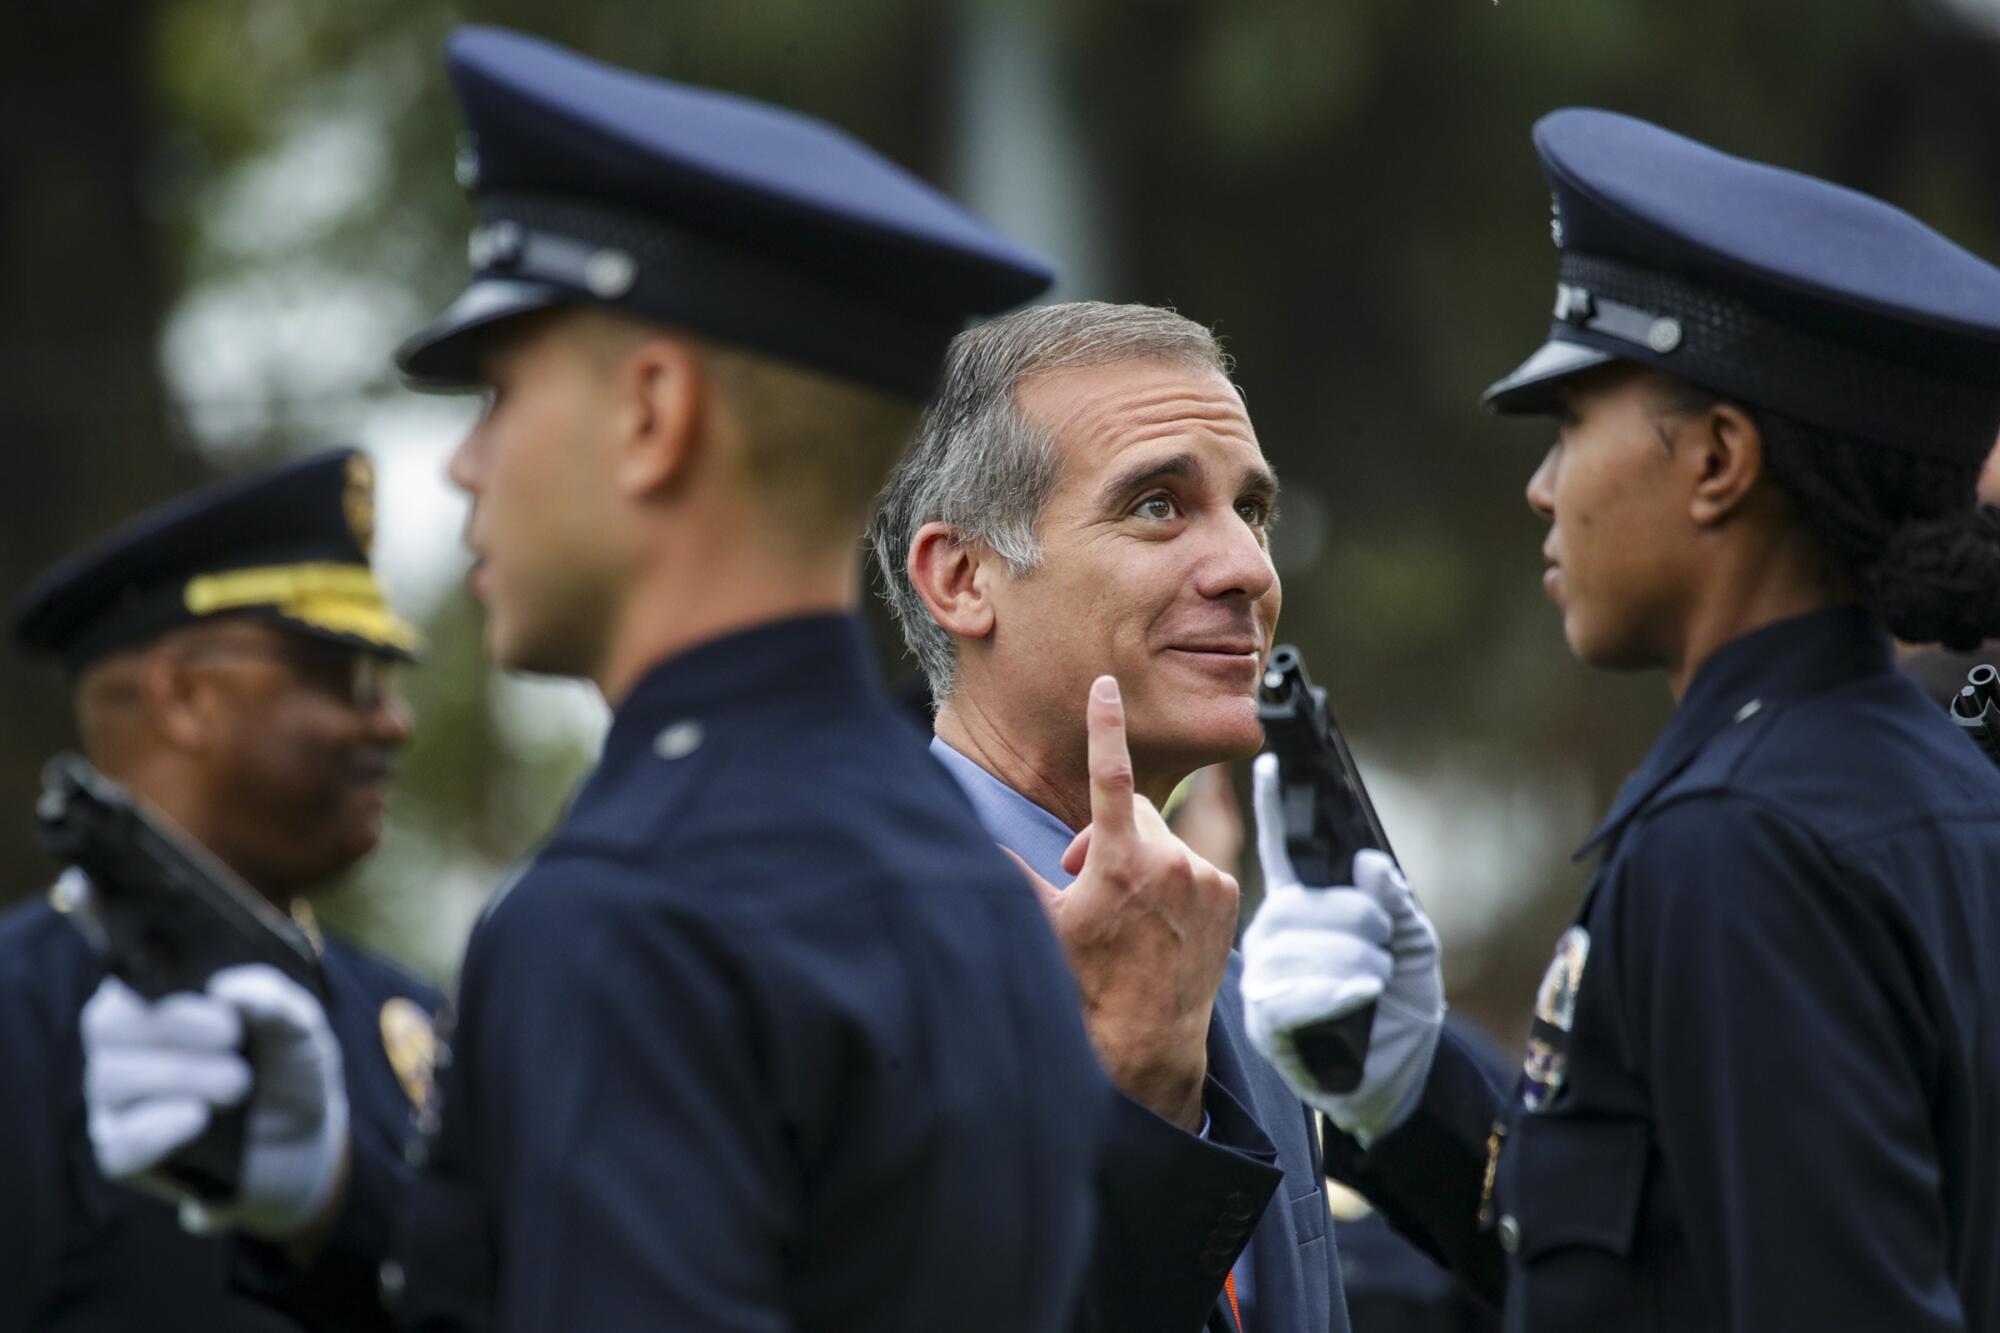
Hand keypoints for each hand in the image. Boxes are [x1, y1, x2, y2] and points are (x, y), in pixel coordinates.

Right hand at [82, 964, 349, 1238]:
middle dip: (173, 1031)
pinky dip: (154, 1130)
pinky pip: (117, 1143)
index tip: (226, 1019)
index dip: (165, 995)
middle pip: (107, 1026)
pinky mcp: (123, 1155)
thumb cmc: (287, 1069)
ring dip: (179, 1077)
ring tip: (238, 1084)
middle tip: (234, 1042)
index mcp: (155, 1002)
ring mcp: (116, 1103)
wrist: (302, 1141)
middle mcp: (122, 1047)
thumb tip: (226, 987)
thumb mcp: (297, 1029)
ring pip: (111, 1080)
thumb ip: (271, 1001)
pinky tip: (197, 1117)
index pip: (126, 984)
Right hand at [1006, 676, 1239, 1131]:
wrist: (1148, 1040)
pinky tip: (1156, 918)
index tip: (1104, 685)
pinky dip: (1171, 876)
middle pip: (1132, 810)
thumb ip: (1009, 875)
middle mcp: (1169, 861)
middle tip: (1081, 876)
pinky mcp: (1226, 892)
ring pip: (1162, 837)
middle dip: (1106, 833)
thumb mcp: (1044, 924)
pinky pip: (1191, 862)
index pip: (1108, 775)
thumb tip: (965, 844)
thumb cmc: (1089, 983)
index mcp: (1120, 860)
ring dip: (1139, 857)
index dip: (1103, 725)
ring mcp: (1204, 877)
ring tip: (1122, 907)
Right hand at [1241, 753, 1443, 1143]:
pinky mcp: (1266, 1017)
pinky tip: (1361, 996)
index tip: (1272, 761)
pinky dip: (1338, 993)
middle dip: (1364, 927)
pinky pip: (1296, 993)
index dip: (1274, 805)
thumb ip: (1395, 902)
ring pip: (1310, 948)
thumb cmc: (1398, 1004)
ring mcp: (1265, 972)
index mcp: (1304, 903)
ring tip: (1371, 988)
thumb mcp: (1413, 943)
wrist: (1398, 1077)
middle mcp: (1274, 929)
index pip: (1283, 845)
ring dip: (1361, 967)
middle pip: (1314, 903)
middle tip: (1378, 957)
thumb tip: (1369, 863)